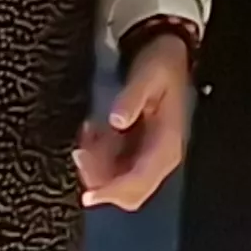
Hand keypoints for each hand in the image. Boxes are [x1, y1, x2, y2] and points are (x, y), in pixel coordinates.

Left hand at [76, 34, 194, 210]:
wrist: (166, 54)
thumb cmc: (161, 66)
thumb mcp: (148, 75)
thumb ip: (132, 98)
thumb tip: (117, 121)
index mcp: (168, 143)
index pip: (141, 181)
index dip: (114, 192)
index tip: (88, 195)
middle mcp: (160, 157)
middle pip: (129, 193)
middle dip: (100, 181)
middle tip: (82, 152)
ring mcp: (148, 156)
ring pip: (117, 182)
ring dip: (96, 166)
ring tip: (89, 132)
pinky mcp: (137, 151)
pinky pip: (113, 168)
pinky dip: (97, 157)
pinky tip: (94, 133)